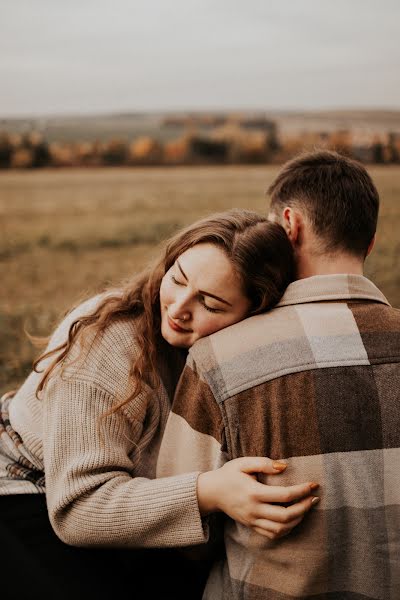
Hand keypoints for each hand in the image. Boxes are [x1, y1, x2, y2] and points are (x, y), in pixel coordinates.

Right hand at [197, 457, 318, 539]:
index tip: (314, 485)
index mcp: (254, 493)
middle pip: (286, 515)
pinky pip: (273, 534)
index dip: (302, 491)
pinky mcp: (252, 526)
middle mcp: (254, 510)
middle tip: (314, 498)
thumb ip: (264, 463)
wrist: (211, 492)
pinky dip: (287, 529)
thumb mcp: (243, 463)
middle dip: (304, 507)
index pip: (285, 495)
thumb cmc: (229, 474)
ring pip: (281, 528)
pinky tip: (293, 518)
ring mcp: (253, 520)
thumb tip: (284, 466)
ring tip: (306, 508)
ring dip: (298, 520)